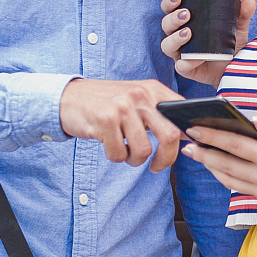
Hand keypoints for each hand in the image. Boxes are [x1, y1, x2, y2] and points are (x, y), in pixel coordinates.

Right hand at [58, 77, 185, 172]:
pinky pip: (119, 154)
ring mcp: (123, 107)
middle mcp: (141, 95)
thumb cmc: (106, 103)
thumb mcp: (136, 98)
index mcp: (153, 89)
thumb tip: (186, 135)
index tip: (184, 149)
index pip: (182, 113)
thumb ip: (159, 112)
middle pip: (169, 136)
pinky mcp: (105, 121)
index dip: (187, 135)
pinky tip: (110, 145)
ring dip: (134, 159)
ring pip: (143, 150)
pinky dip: (116, 157)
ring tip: (125, 151)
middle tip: (157, 167)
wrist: (68, 97)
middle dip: (166, 159)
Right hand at [160, 0, 256, 86]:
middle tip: (186, 14)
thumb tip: (249, 0)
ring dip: (174, 38)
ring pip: (167, 45)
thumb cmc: (230, 44)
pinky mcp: (187, 70)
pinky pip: (181, 66)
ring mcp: (181, 54)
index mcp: (186, 22)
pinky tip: (197, 57)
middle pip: (166, 25)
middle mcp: (179, 37)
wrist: (236, 68)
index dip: (169, 3)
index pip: (170, 9)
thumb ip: (243, 13)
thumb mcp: (238, 26)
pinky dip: (187, 61)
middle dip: (172, 18)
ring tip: (188, 32)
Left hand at [182, 111, 256, 208]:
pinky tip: (218, 167)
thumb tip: (254, 120)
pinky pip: (240, 189)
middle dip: (204, 153)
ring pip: (229, 180)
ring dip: (211, 167)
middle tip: (186, 143)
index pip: (235, 145)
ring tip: (197, 154)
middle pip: (226, 165)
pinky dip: (226, 177)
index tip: (194, 128)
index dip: (212, 136)